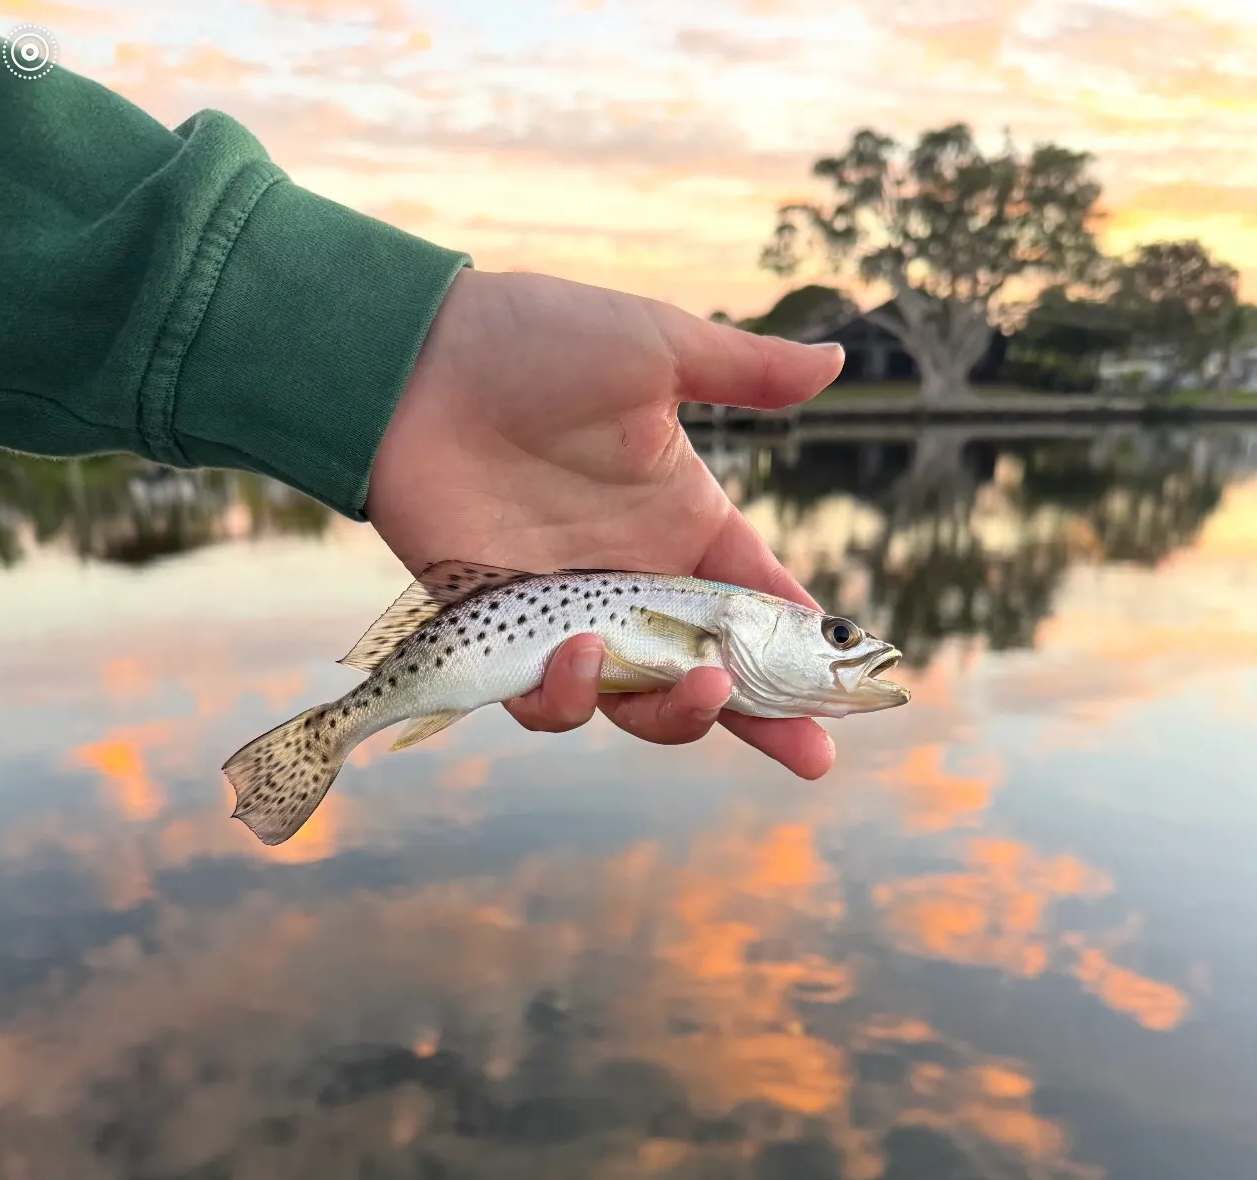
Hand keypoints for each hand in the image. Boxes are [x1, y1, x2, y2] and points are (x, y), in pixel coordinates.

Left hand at [365, 267, 844, 777]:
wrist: (417, 359)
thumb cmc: (538, 341)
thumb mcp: (657, 346)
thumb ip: (746, 371)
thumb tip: (837, 358)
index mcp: (684, 522)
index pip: (761, 605)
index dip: (806, 656)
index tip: (848, 701)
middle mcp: (634, 580)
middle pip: (710, 675)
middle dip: (764, 722)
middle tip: (808, 751)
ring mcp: (568, 611)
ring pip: (633, 704)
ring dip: (672, 715)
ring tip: (696, 688)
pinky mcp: (500, 629)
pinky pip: (540, 697)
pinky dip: (565, 697)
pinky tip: (574, 656)